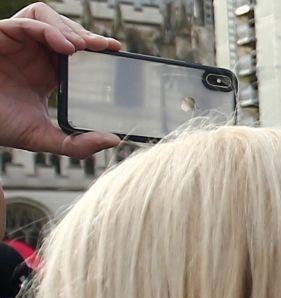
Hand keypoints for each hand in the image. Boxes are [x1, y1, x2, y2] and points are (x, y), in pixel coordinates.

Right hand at [0, 4, 121, 156]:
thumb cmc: (2, 125)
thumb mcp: (44, 138)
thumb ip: (77, 144)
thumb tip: (114, 141)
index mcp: (47, 72)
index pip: (75, 50)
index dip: (95, 47)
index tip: (116, 51)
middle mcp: (33, 53)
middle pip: (64, 29)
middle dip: (87, 35)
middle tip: (106, 48)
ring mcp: (18, 43)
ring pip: (46, 17)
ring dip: (69, 27)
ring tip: (84, 47)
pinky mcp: (2, 35)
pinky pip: (28, 22)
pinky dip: (49, 30)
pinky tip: (67, 47)